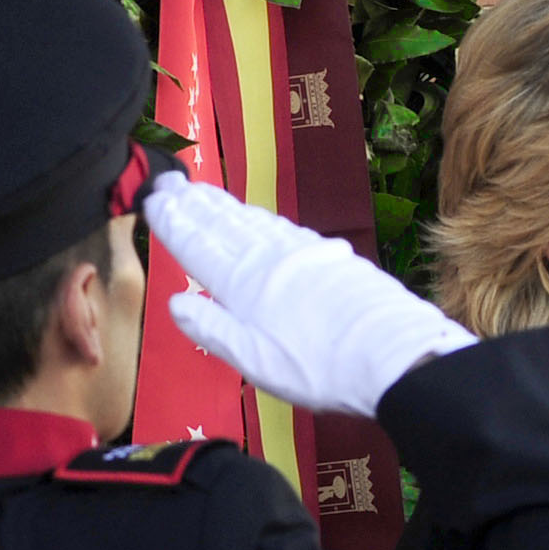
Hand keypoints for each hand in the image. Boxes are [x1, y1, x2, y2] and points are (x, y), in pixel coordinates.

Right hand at [142, 171, 474, 417]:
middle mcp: (272, 257)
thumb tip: (176, 302)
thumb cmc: (317, 367)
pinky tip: (263, 221)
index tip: (153, 198)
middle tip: (171, 181)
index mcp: (243, 281)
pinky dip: (263, 219)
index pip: (197, 243)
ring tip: (205, 193)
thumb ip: (211, 328)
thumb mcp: (252, 359)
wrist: (395, 355)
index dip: (173, 221)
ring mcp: (306, 253)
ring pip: (256, 221)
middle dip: (195, 203)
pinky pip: (286, 230)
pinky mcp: (335, 258)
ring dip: (226, 206)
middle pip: (225, 223)